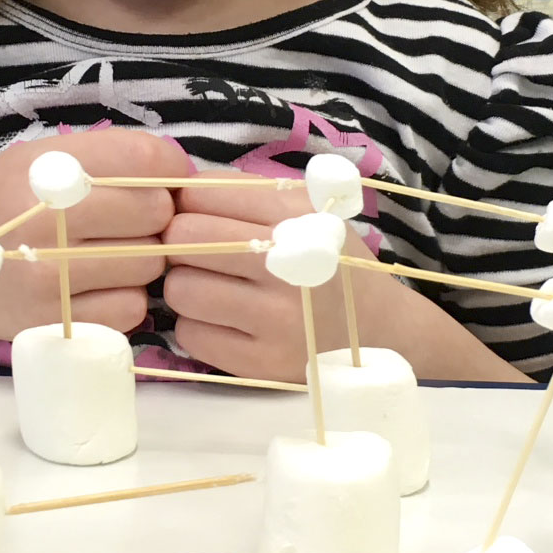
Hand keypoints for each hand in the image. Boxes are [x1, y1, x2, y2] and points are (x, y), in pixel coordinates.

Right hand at [0, 129, 192, 361]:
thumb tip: (182, 169)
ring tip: (109, 258)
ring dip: (143, 262)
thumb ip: (104, 156)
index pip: (147, 157)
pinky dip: (126, 302)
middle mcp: (45, 215)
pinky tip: (97, 291)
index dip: (168, 172)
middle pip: (157, 212)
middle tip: (128, 226)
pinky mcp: (55, 321)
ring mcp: (50, 274)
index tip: (160, 184)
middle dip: (155, 219)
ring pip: (150, 263)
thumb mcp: (35, 161)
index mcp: (44, 164)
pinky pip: (132, 310)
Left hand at [161, 177, 529, 383]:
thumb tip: (169, 188)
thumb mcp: (305, 209)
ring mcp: (274, 318)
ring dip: (185, 286)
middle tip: (198, 254)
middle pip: (182, 239)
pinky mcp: (261, 363)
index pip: (201, 192)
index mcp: (296, 213)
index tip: (194, 214)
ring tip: (214, 287)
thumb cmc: (331, 262)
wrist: (383, 332)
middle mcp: (287, 263)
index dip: (186, 202)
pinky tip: (224, 321)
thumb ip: (243, 191)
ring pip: (179, 290)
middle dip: (179, 243)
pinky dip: (196, 326)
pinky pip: (189, 335)